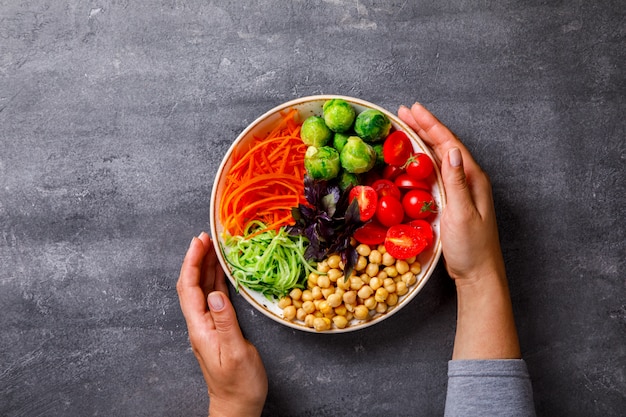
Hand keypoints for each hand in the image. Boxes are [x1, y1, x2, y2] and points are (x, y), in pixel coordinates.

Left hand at [177, 232, 267, 416]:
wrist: (237, 405)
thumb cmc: (239, 384)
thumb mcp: (235, 352)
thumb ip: (226, 322)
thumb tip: (217, 294)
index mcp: (200, 328)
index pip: (189, 288)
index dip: (192, 262)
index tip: (199, 242)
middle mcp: (200, 324)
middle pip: (192, 285)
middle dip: (196, 258)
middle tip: (206, 236)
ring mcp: (207, 326)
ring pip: (202, 289)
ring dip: (205, 267)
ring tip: (213, 246)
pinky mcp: (217, 328)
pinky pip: (213, 298)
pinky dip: (216, 280)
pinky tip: (221, 271)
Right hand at [399, 103, 520, 359]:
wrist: (477, 274)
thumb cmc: (471, 248)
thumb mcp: (462, 214)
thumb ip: (456, 183)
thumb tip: (450, 150)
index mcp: (472, 179)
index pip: (449, 144)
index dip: (431, 125)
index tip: (414, 109)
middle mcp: (468, 180)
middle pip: (444, 146)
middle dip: (425, 127)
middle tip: (405, 111)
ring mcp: (460, 191)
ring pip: (440, 158)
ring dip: (423, 140)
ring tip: (407, 126)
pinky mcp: (451, 201)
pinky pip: (436, 173)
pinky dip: (423, 160)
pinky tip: (413, 158)